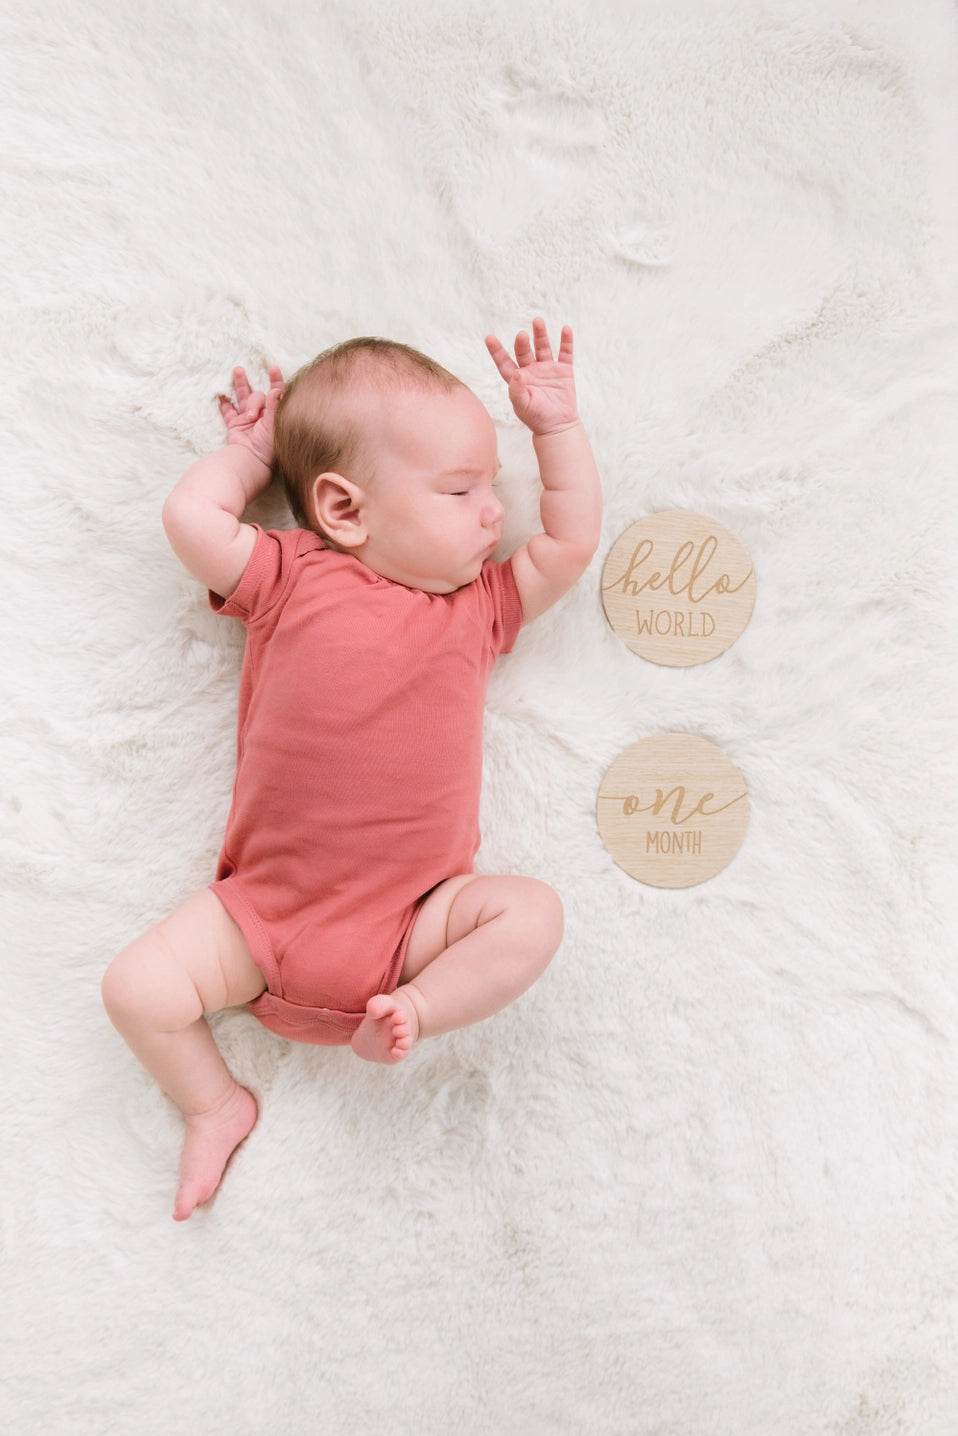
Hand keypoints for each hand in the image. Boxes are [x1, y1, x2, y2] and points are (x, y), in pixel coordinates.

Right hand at [217, 364, 284, 467]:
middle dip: (253, 393)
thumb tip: (277, 390)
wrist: (251, 460)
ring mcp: (248, 420)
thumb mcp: (275, 425)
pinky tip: (221, 394)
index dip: (276, 380)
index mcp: (275, 415)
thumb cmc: (268, 446)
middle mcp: (262, 416)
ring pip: (243, 397)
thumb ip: (275, 407)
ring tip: (238, 370)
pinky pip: (228, 412)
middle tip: (245, 384)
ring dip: (240, 384)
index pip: (277, 393)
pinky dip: (224, 403)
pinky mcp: (235, 425)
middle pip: (258, 395)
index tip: (273, 368)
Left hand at [485, 318, 577, 435]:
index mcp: (517, 379)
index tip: (489, 337)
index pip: (504, 362)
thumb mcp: (522, 406)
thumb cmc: (536, 418)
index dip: (496, 350)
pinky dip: (566, 341)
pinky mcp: (563, 370)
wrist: (558, 426)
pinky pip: (565, 353)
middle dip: (522, 343)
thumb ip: (517, 391)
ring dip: (540, 334)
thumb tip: (517, 373)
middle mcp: (531, 370)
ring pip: (543, 347)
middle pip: (524, 351)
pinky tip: (565, 329)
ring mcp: (547, 368)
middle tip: (522, 335)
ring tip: (537, 321)